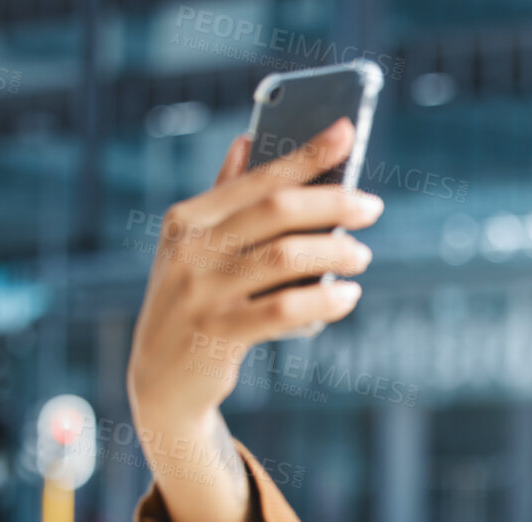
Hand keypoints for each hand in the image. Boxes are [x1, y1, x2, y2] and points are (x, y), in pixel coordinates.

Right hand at [126, 116, 382, 430]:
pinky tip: (347, 296)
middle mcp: (191, 250)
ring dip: (335, 252)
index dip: (305, 155)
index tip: (347, 132)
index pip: (258, 178)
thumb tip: (247, 141)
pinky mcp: (218, 334)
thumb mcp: (195, 250)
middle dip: (332, 203)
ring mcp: (202, 292)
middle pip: (276, 211)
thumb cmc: (193, 304)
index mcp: (188, 219)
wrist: (160, 380)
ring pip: (285, 258)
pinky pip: (284, 311)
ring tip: (362, 255)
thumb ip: (224, 199)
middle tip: (371, 207)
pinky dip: (323, 301)